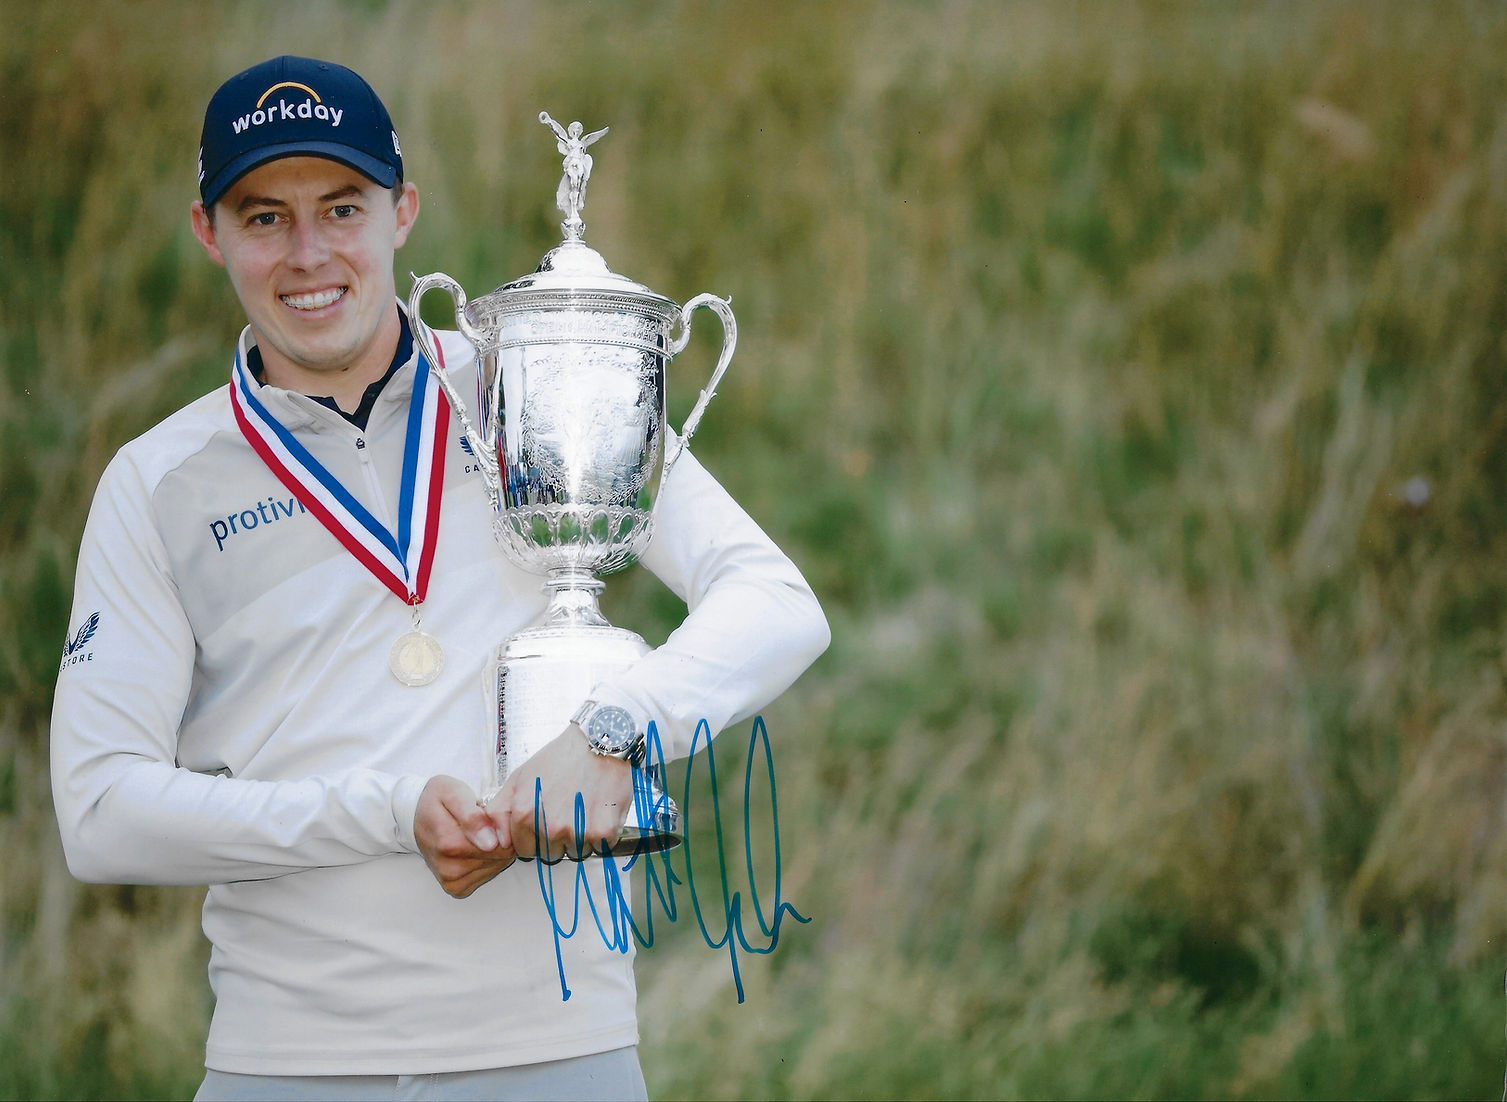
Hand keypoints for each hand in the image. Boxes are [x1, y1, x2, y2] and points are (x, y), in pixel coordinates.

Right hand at [414, 775, 515, 896]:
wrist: (416, 815)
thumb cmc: (437, 801)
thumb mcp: (453, 794)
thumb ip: (472, 817)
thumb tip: (490, 843)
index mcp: (449, 844)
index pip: (502, 845)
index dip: (501, 827)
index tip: (487, 815)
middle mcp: (449, 869)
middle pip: (500, 856)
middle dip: (497, 837)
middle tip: (480, 823)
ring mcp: (452, 881)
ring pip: (496, 865)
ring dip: (492, 849)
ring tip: (475, 834)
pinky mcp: (456, 888)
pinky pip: (486, 875)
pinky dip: (486, 861)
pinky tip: (474, 847)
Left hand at [485, 726, 632, 862]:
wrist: (599, 742)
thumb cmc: (560, 758)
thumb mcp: (519, 778)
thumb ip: (499, 811)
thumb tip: (497, 842)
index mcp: (524, 815)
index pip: (525, 850)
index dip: (536, 837)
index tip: (546, 819)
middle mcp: (549, 827)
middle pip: (550, 855)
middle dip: (557, 839)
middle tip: (567, 811)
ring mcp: (577, 831)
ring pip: (575, 853)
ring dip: (580, 838)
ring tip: (583, 809)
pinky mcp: (603, 832)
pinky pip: (600, 848)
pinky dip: (602, 834)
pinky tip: (599, 810)